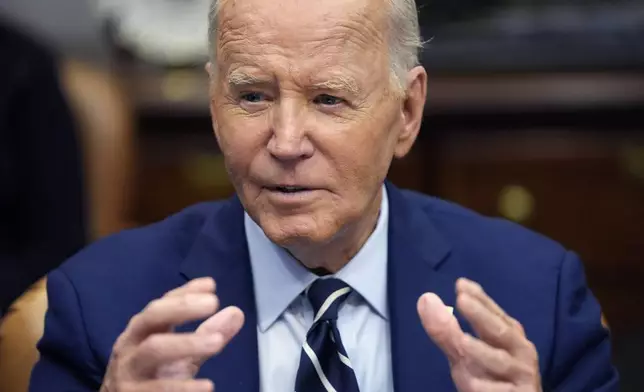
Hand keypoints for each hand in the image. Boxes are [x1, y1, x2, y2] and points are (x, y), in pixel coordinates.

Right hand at [100, 277, 244, 391]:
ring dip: (186, 343)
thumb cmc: (151, 376)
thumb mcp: (180, 354)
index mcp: (142, 330)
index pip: (162, 304)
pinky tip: (207, 386)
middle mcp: (131, 344)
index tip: (210, 285)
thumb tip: (236, 312)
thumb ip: (205, 334)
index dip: (184, 293)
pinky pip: (157, 389)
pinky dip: (183, 388)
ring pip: (153, 349)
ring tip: (217, 342)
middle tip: (213, 303)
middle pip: (152, 317)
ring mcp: (129, 370)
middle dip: (181, 307)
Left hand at [417, 278, 540, 391]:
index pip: (494, 313)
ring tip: (462, 342)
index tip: (460, 284)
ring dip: (481, 351)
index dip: (479, 298)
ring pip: (500, 362)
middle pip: (500, 331)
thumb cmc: (488, 375)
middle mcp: (520, 350)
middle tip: (462, 300)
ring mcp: (522, 375)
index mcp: (509, 334)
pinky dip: (486, 387)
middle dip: (481, 316)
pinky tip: (473, 384)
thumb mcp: (464, 353)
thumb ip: (447, 329)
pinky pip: (498, 391)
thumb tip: (426, 298)